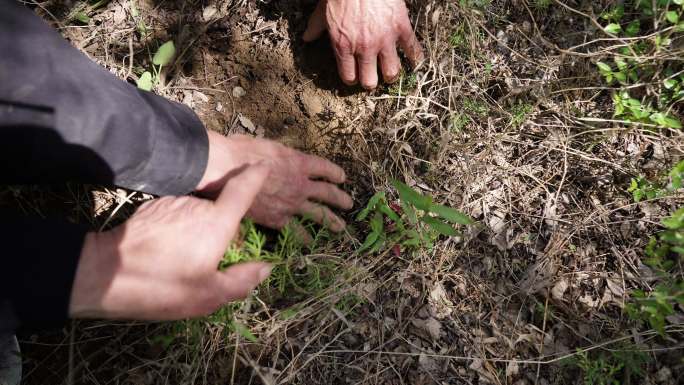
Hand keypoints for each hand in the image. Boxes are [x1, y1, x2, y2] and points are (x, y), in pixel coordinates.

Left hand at [69, 164, 272, 319]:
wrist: (105, 273)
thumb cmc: (162, 286)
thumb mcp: (209, 296)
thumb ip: (241, 280)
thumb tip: (266, 267)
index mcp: (216, 222)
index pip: (243, 189)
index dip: (256, 176)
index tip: (264, 167)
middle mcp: (197, 205)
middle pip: (219, 209)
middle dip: (220, 228)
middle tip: (210, 260)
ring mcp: (172, 203)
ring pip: (196, 214)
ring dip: (196, 230)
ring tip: (183, 259)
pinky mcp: (152, 207)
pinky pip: (175, 214)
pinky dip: (177, 228)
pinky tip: (164, 251)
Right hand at [196, 131, 352, 231]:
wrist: (227, 171)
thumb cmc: (241, 151)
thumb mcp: (267, 147)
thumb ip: (278, 156)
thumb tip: (273, 158)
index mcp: (299, 162)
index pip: (325, 168)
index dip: (335, 173)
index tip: (342, 178)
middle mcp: (301, 184)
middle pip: (328, 193)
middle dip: (340, 199)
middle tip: (348, 204)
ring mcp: (292, 203)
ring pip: (319, 214)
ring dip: (332, 220)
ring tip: (341, 227)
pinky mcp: (278, 219)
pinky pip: (296, 230)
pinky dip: (303, 236)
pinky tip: (309, 241)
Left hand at [303, 0, 423, 89]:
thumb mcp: (322, 12)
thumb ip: (315, 28)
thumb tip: (306, 38)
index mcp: (343, 46)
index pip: (349, 77)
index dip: (352, 78)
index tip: (354, 75)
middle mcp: (364, 48)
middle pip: (370, 81)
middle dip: (370, 82)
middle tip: (372, 78)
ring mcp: (385, 40)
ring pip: (391, 72)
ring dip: (390, 74)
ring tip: (389, 72)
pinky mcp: (401, 28)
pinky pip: (412, 49)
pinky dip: (415, 57)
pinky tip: (415, 60)